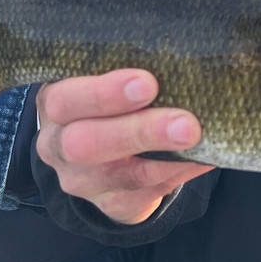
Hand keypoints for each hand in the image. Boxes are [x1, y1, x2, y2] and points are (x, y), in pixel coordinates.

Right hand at [35, 69, 214, 223]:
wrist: (104, 151)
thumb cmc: (111, 98)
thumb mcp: (105, 76)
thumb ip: (130, 66)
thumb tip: (182, 57)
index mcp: (55, 103)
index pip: (65, 100)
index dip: (104, 93)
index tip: (148, 82)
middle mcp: (59, 146)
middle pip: (86, 144)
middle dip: (139, 131)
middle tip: (185, 123)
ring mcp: (83, 181)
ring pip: (121, 175)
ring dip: (166, 158)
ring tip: (199, 139)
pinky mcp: (112, 204)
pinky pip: (147, 193)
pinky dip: (180, 172)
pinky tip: (204, 157)